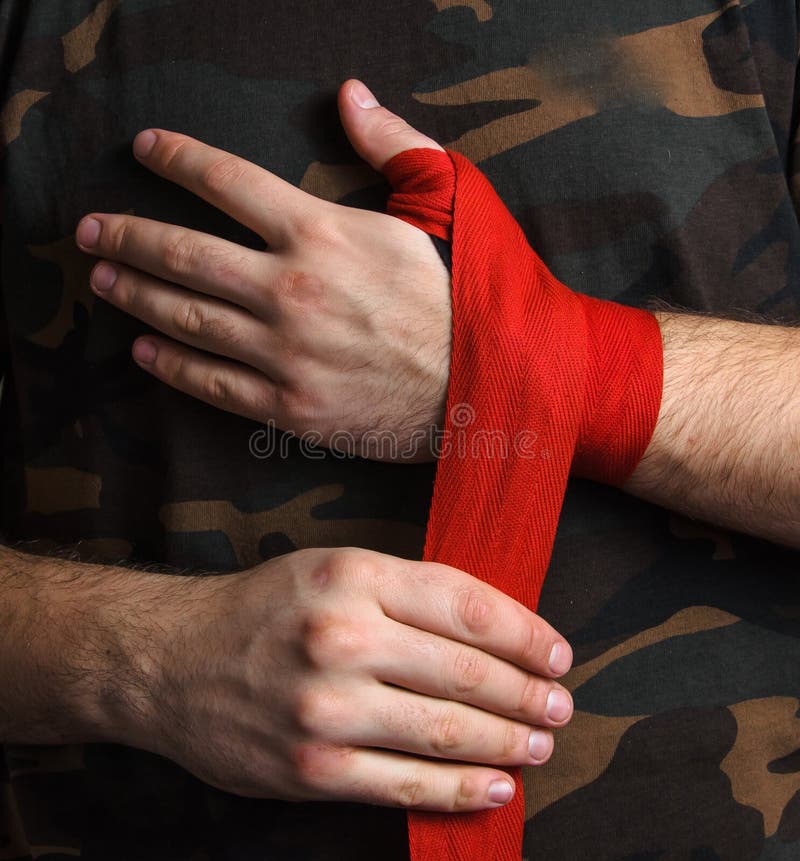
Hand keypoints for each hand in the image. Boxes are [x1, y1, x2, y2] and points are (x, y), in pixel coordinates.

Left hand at [76, 80, 450, 460]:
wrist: (486, 385)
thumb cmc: (463, 292)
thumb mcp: (445, 200)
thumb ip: (392, 144)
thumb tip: (350, 94)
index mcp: (322, 232)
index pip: (228, 181)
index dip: (179, 158)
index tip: (145, 148)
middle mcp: (291, 290)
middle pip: (185, 253)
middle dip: (128, 234)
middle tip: (88, 230)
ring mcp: (286, 353)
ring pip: (188, 318)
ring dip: (136, 295)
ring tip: (103, 279)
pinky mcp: (291, 405)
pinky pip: (215, 383)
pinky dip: (173, 365)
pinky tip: (146, 350)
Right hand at [121, 547, 573, 810]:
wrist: (173, 660)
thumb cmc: (265, 609)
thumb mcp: (331, 568)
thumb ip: (408, 591)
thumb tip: (496, 629)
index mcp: (354, 576)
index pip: (467, 606)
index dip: (526, 634)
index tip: (558, 654)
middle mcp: (342, 636)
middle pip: (466, 672)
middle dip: (528, 694)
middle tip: (560, 707)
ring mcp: (326, 707)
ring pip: (446, 732)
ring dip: (507, 744)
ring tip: (538, 746)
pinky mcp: (311, 768)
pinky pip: (405, 785)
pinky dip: (460, 790)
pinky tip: (494, 787)